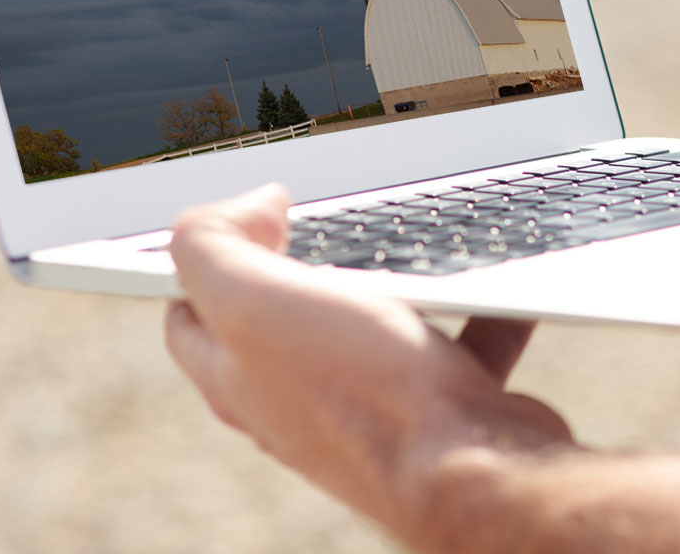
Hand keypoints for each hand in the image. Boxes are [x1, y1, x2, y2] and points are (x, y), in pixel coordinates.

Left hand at [164, 186, 573, 539]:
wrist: (475, 471)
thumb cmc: (366, 395)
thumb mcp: (252, 301)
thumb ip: (213, 249)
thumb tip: (242, 209)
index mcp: (238, 378)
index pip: (190, 314)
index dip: (210, 256)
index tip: (259, 217)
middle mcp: (294, 404)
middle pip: (279, 323)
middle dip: (303, 266)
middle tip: (329, 230)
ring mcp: (366, 411)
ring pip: (369, 332)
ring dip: (394, 288)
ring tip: (415, 256)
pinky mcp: (435, 416)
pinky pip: (452, 348)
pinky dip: (472, 313)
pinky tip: (490, 290)